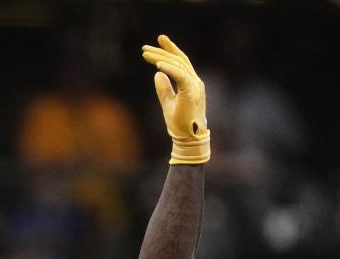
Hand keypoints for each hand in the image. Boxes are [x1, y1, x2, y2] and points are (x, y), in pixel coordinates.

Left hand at [142, 35, 209, 164]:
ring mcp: (195, 86)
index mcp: (190, 83)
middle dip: (162, 51)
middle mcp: (194, 81)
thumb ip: (164, 88)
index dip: (170, 50)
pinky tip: (157, 66)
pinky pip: (180, 76)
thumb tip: (157, 75)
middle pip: (178, 60)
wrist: (188, 138)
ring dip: (161, 58)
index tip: (159, 40)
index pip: (181, 62)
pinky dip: (169, 69)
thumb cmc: (179, 123)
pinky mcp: (191, 92)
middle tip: (145, 47)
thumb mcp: (168, 102)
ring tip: (145, 54)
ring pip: (178, 65)